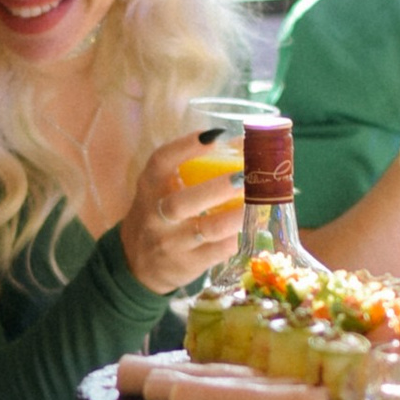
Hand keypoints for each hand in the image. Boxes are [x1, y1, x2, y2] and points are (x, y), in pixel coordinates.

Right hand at [119, 133, 249, 295]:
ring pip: (207, 229)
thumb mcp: (161, 189)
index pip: (161, 162)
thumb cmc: (160, 215)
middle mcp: (155, 215)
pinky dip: (240, 237)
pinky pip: (219, 251)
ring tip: (261, 202)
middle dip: (218, 188)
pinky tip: (257, 225)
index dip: (186, 147)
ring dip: (237, 215)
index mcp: (149, 187)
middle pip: (182, 202)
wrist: (138, 263)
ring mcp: (171, 243)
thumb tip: (241, 144)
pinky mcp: (189, 264)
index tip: (214, 134)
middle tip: (245, 175)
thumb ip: (190, 170)